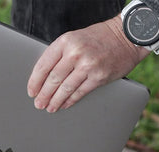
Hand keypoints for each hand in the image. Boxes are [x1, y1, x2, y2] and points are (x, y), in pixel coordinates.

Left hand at [27, 15, 148, 112]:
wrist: (127, 36)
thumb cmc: (97, 38)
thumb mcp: (74, 39)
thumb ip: (59, 55)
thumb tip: (42, 79)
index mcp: (65, 42)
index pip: (43, 65)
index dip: (35, 82)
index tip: (31, 92)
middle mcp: (75, 53)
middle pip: (53, 79)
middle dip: (43, 95)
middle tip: (38, 104)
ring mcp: (88, 65)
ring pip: (65, 88)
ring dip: (55, 101)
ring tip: (49, 108)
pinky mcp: (99, 77)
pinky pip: (79, 93)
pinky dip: (70, 101)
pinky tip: (64, 105)